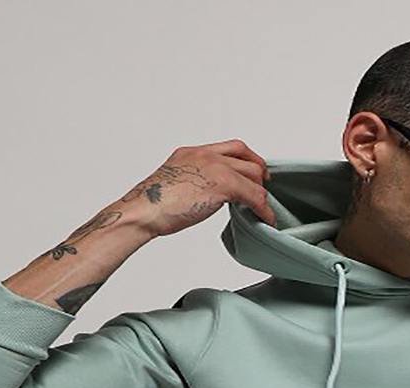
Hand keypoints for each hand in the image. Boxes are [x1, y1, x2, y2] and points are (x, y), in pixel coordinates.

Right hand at [115, 138, 276, 239]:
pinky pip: (255, 196)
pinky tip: (265, 219)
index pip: (232, 147)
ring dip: (262, 194)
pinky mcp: (223, 184)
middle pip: (246, 158)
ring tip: (263, 210)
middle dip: (259, 175)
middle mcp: (205, 155)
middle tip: (264, 192)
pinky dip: (264, 209)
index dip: (249, 159)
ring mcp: (215, 167)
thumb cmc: (152, 205)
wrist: (144, 210)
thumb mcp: (175, 183)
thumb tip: (206, 195)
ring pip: (254, 176)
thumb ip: (194, 181)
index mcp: (193, 152)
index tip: (256, 172)